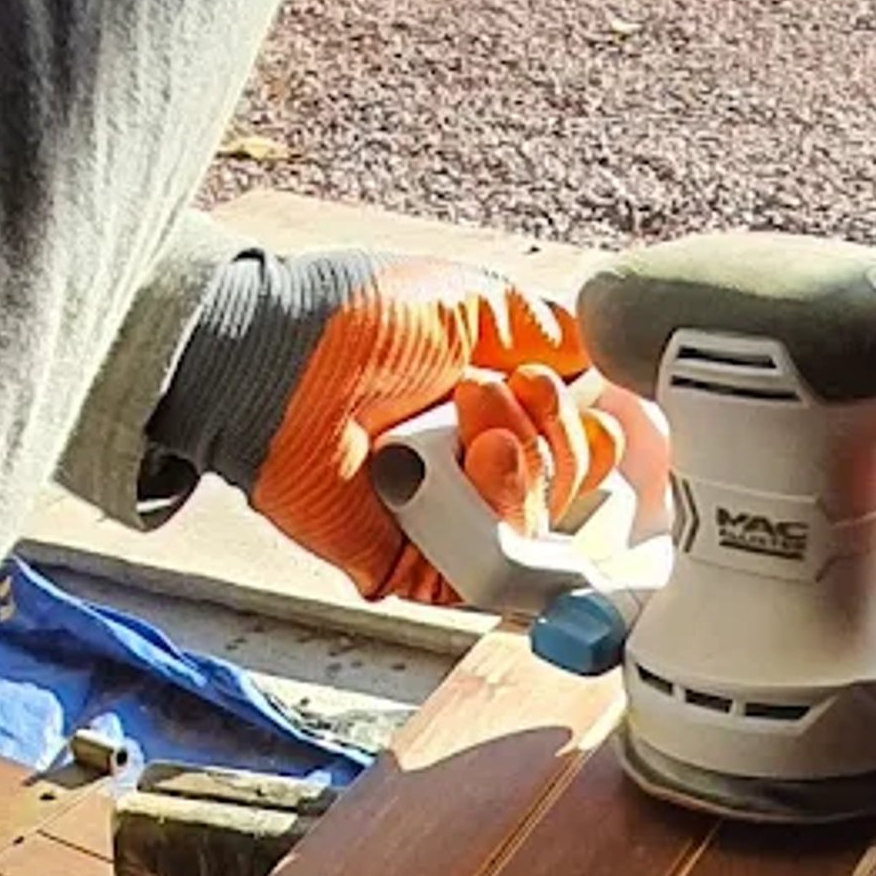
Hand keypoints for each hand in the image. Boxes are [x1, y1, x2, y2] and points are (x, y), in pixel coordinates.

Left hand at [155, 252, 625, 605]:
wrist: (279, 364)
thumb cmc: (351, 323)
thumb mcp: (470, 303)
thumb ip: (542, 328)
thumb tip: (595, 350)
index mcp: (494, 412)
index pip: (579, 445)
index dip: (584, 424)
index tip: (551, 383)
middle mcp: (476, 471)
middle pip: (571, 489)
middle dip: (550, 438)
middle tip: (487, 394)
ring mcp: (451, 523)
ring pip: (539, 529)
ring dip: (521, 469)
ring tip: (467, 426)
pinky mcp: (421, 569)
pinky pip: (492, 571)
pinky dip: (494, 519)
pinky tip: (469, 472)